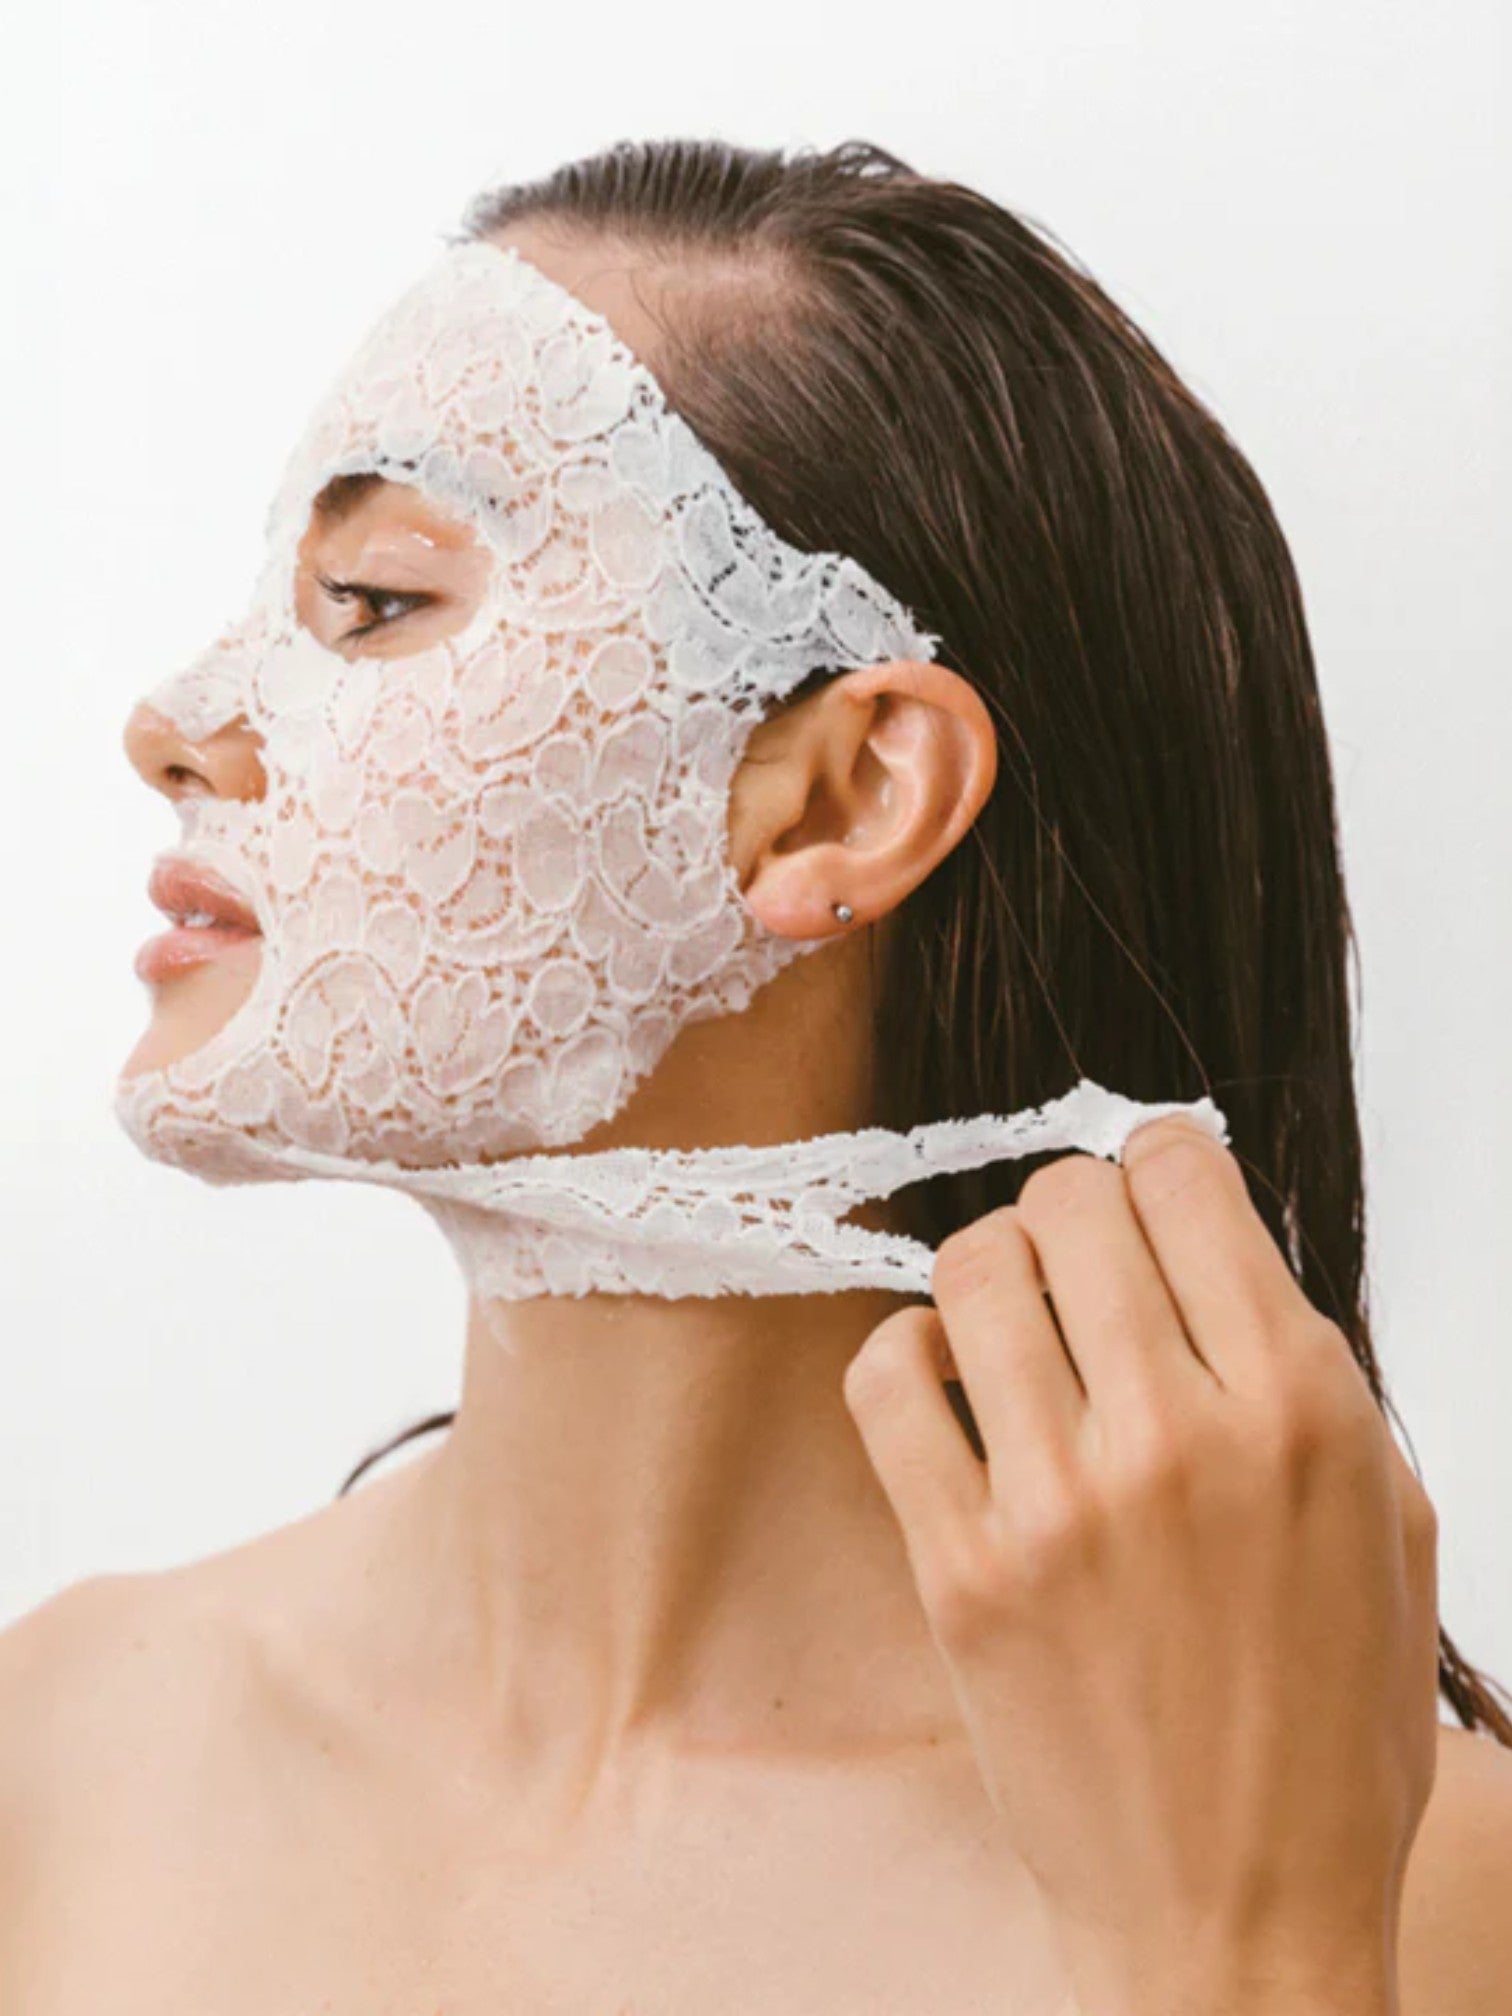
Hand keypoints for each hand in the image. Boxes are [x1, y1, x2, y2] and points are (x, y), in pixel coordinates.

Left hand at [842, 1115, 1439, 2015]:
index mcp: (1303, 1409)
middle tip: (1080, 1260)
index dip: (1157, 1163)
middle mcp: (1180, 1434)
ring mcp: (1060, 1502)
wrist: (1239, 1912)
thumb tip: (1212, 1259)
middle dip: (1073, 1207)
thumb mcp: (1387, 1526)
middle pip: (1069, 1201)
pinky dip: (909, 1353)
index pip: (1184, 1176)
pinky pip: (888, 1380)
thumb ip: (1308, 1375)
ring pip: (974, 1267)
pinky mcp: (961, 1568)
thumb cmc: (1327, 1726)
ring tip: (1015, 1317)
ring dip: (992, 1268)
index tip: (1147, 1192)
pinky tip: (949, 1382)